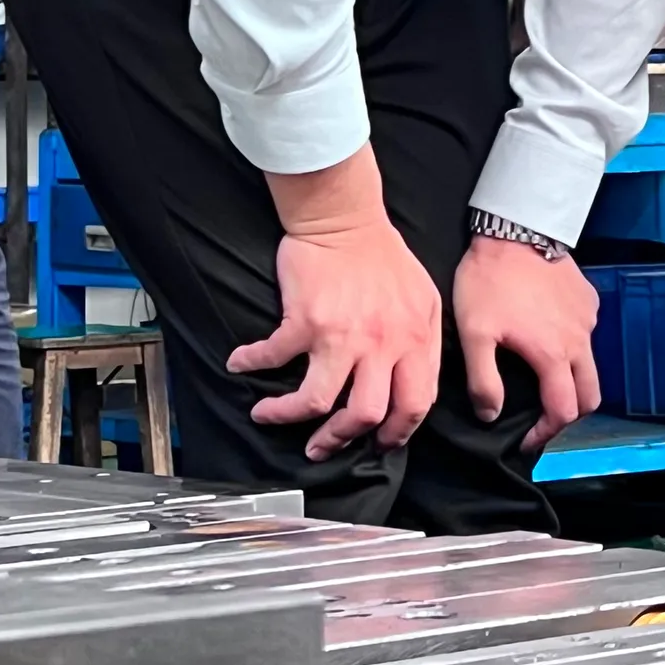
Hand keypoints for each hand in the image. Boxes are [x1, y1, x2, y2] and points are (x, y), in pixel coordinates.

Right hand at [227, 219, 442, 460]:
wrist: (345, 218)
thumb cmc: (384, 256)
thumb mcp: (423, 300)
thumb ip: (421, 342)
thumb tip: (412, 382)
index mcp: (415, 339)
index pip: (415, 403)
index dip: (397, 432)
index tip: (378, 442)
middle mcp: (382, 343)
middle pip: (366, 414)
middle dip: (340, 439)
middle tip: (321, 446)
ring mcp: (342, 335)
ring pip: (318, 401)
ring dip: (288, 416)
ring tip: (268, 415)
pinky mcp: (305, 321)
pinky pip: (272, 357)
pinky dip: (251, 364)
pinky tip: (241, 363)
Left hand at [455, 236, 601, 453]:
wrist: (514, 230)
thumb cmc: (490, 282)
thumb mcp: (474, 334)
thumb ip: (483, 381)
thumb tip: (491, 414)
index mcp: (552, 356)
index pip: (564, 412)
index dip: (545, 434)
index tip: (526, 439)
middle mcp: (579, 341)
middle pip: (590, 397)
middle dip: (570, 415)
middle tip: (542, 416)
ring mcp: (588, 319)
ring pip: (592, 365)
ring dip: (573, 381)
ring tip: (544, 377)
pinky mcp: (589, 299)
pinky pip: (588, 334)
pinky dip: (575, 347)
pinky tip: (549, 335)